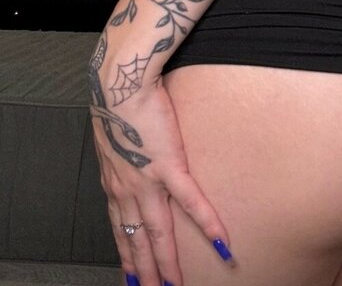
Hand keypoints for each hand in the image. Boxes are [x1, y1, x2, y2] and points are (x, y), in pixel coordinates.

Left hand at [90, 76, 230, 285]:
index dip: (127, 255)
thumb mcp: (112, 134)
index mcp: (114, 182)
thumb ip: (123, 152)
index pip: (120, 229)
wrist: (120, 83)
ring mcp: (147, 180)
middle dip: (144, 271)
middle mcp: (126, 189)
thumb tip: (129, 154)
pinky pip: (191, 201)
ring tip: (175, 285)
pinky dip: (207, 223)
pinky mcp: (168, 165)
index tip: (131, 275)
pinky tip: (220, 241)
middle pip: (137, 240)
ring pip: (158, 232)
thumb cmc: (116, 99)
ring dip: (167, 263)